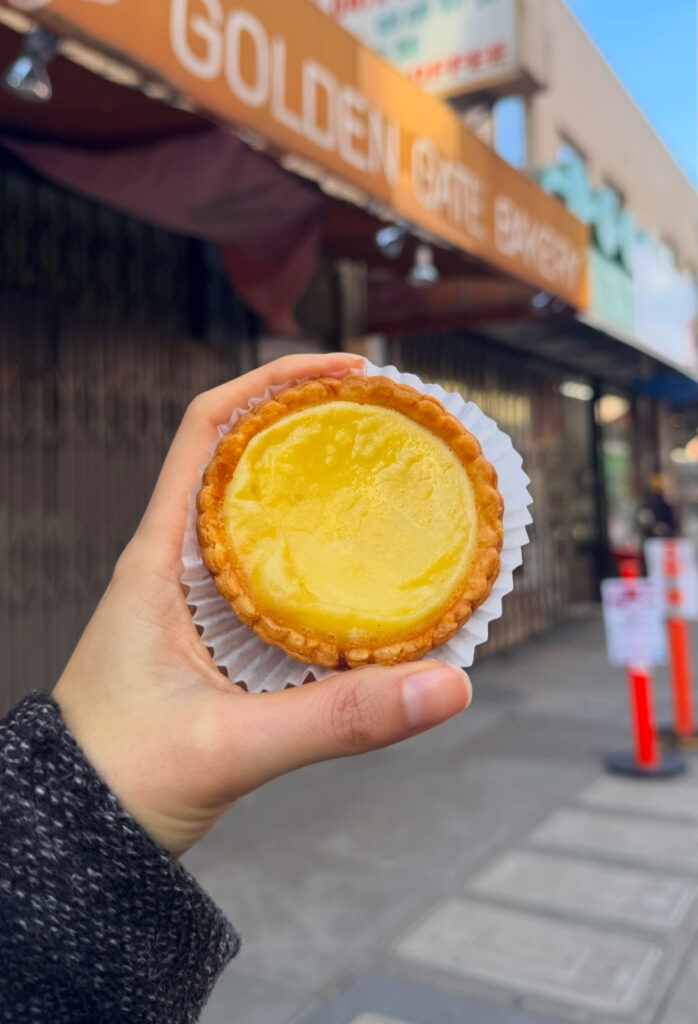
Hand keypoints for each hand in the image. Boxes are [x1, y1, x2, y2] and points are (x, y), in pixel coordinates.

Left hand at [54, 353, 470, 856]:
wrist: (75, 840)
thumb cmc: (119, 782)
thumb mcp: (231, 746)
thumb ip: (339, 719)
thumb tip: (448, 685)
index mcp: (157, 560)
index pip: (206, 430)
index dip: (272, 382)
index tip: (345, 371)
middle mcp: (174, 565)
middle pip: (243, 460)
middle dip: (311, 428)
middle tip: (389, 425)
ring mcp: (193, 601)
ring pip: (259, 517)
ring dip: (316, 490)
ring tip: (388, 482)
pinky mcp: (214, 639)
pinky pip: (271, 573)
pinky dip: (318, 557)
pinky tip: (364, 571)